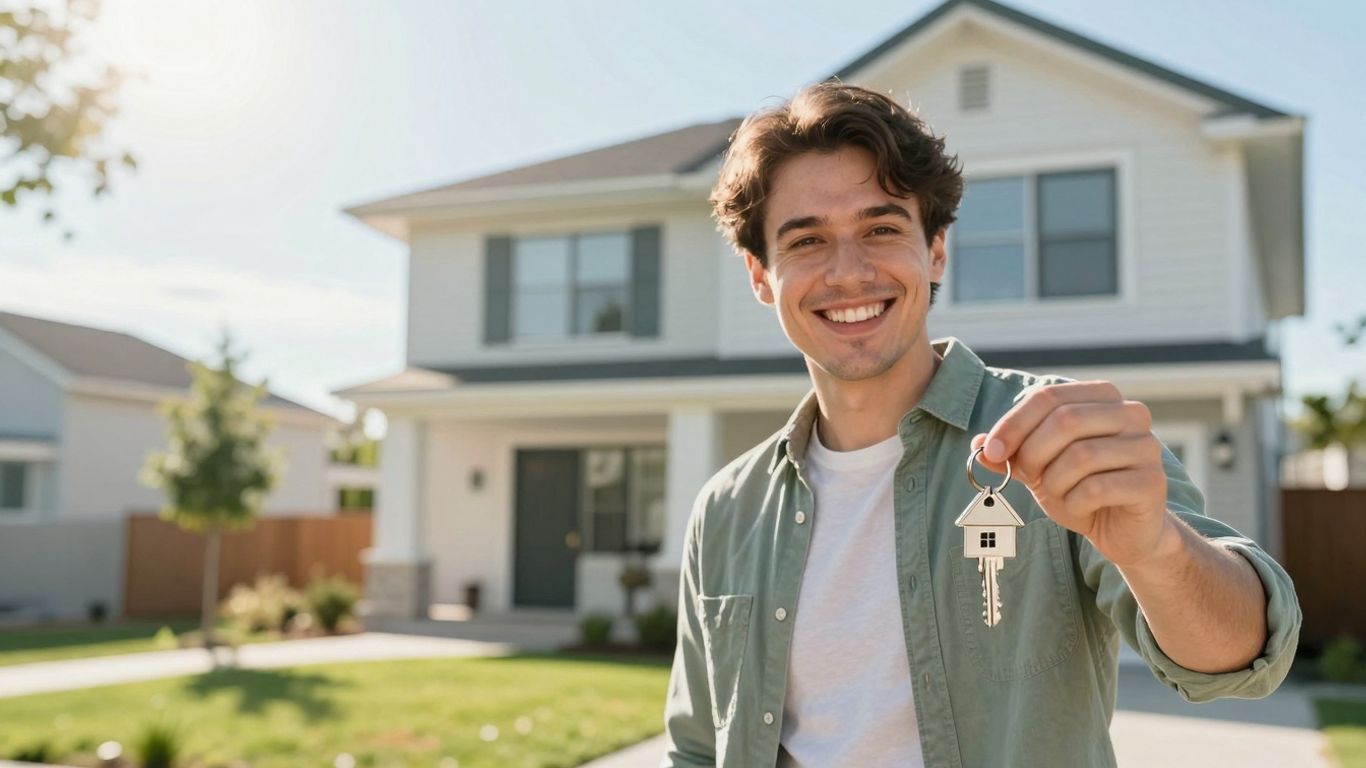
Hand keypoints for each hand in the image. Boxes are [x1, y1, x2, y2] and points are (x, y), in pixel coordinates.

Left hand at [971, 381, 1173, 568]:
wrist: (1122, 530)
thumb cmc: (1080, 488)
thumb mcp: (1038, 467)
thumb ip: (1011, 453)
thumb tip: (978, 444)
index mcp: (1102, 397)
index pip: (1048, 396)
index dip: (1013, 423)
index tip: (991, 451)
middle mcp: (1131, 414)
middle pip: (1065, 420)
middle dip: (1033, 452)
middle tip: (1026, 476)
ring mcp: (1147, 447)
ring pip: (1081, 455)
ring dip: (1054, 481)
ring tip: (1057, 493)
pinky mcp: (1153, 482)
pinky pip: (1097, 487)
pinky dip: (1075, 502)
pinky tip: (1080, 508)